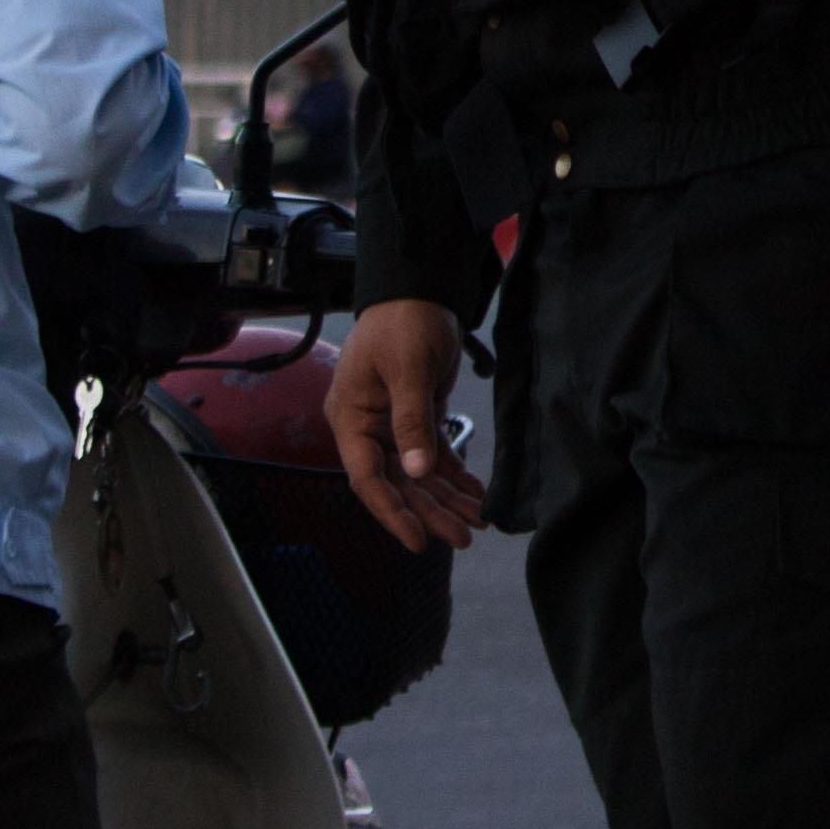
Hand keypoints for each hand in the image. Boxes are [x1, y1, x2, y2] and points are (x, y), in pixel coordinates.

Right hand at [327, 301, 485, 553]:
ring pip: (419, 475)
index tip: (418, 539)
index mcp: (351, 419)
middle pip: (399, 483)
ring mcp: (393, 425)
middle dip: (430, 511)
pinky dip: (454, 476)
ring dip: (446, 499)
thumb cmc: (403, 322)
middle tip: (464, 537)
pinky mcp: (418, 416)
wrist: (418, 289)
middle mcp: (369, 429)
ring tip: (478, 522)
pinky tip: (475, 495)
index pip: (368, 478)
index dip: (392, 512)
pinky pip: (435, 455)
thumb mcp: (407, 369)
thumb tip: (417, 471)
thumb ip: (412, 420)